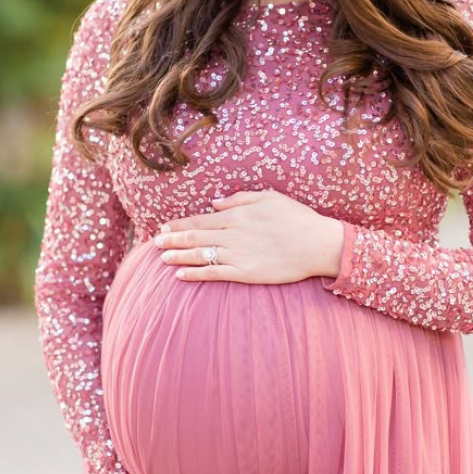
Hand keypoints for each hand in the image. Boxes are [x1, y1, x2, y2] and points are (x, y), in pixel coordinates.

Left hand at [153, 188, 343, 282]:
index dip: (180, 224)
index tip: (164, 227)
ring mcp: (238, 254)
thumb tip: (213, 202)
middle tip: (154, 243)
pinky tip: (180, 276)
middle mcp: (233, 233)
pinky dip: (195, 274)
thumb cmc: (297, 218)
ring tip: (161, 258)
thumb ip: (239, 198)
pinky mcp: (245, 272)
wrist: (318, 244)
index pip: (200, 219)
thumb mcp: (269, 197)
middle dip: (172, 239)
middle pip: (195, 236)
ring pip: (200, 254)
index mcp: (237, 214)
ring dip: (178, 256)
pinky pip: (214, 273)